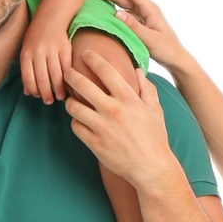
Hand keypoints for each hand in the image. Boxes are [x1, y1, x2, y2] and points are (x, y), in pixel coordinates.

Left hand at [21, 4, 71, 105]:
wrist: (50, 18)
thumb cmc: (36, 37)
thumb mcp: (26, 51)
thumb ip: (26, 70)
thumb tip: (27, 92)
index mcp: (26, 54)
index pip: (28, 78)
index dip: (33, 90)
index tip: (37, 97)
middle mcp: (38, 52)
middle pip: (42, 79)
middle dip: (46, 93)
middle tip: (49, 102)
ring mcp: (52, 50)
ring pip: (55, 75)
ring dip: (58, 89)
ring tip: (60, 97)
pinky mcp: (65, 48)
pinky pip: (66, 67)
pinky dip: (67, 78)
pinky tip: (67, 85)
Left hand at [63, 47, 177, 194]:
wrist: (151, 167)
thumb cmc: (155, 138)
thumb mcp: (155, 110)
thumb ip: (146, 88)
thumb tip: (137, 70)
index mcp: (128, 98)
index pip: (105, 70)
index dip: (92, 58)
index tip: (85, 53)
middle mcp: (113, 110)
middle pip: (82, 85)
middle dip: (71, 75)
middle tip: (67, 73)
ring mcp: (102, 127)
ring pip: (74, 107)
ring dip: (70, 102)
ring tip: (72, 101)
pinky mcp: (95, 144)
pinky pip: (76, 127)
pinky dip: (76, 123)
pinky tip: (80, 122)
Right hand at [87, 0, 192, 75]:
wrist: (176, 58)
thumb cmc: (166, 49)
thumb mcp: (150, 39)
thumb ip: (133, 26)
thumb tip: (116, 13)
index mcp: (149, 8)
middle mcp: (145, 8)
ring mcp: (142, 14)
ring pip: (122, 2)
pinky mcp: (139, 21)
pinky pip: (123, 10)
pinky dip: (112, 6)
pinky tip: (104, 3)